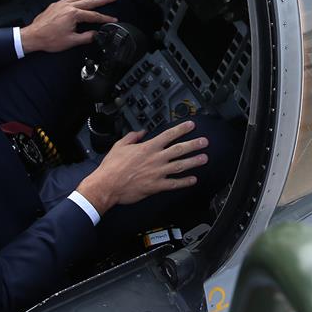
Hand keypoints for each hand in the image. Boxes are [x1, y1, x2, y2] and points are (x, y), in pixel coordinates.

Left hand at [19, 0, 117, 53]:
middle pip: (90, 1)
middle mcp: (68, 6)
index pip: (94, 16)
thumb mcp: (71, 41)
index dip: (105, 18)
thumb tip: (95, 35)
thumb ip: (86, 37)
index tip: (113, 19)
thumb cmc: (48, 39)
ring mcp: (62, 4)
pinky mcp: (57, 4)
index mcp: (73, 14)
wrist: (33, 36)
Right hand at [76, 121, 207, 213]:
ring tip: (204, 158)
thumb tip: (141, 132)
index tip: (191, 125)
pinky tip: (193, 179)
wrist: (107, 185)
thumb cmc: (112, 166)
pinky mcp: (156, 186)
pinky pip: (174, 184)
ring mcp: (157, 173)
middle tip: (204, 141)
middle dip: (193, 144)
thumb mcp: (120, 145)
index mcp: (147, 147)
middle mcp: (155, 159)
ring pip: (180, 165)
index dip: (181, 129)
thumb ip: (132, 137)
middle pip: (179, 149)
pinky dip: (184, 182)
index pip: (168, 135)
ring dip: (193, 161)